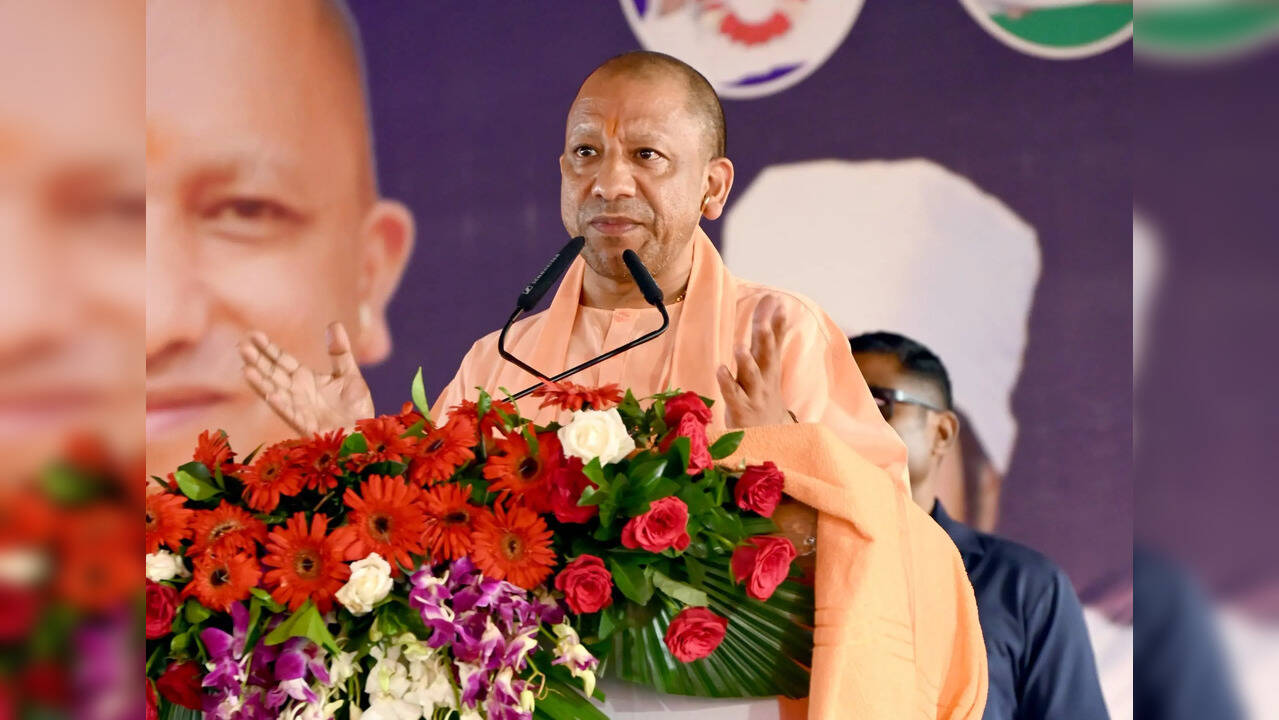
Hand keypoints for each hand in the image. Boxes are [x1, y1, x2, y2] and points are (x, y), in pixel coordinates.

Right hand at [238, 322, 374, 436]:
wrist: (364, 434)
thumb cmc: (355, 408)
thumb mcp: (349, 374)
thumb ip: (339, 352)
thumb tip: (334, 324)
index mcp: (304, 379)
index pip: (281, 361)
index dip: (267, 349)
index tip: (253, 334)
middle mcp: (297, 393)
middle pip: (273, 374)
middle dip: (257, 362)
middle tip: (242, 347)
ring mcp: (299, 409)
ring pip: (275, 393)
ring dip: (260, 383)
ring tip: (245, 369)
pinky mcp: (307, 426)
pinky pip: (292, 414)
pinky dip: (281, 405)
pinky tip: (270, 394)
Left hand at [716, 295, 792, 427]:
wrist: (769, 434)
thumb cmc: (764, 391)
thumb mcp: (769, 363)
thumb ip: (770, 336)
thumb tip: (774, 303)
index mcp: (770, 365)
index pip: (775, 340)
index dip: (776, 321)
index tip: (776, 300)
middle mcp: (765, 377)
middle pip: (766, 355)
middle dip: (766, 337)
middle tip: (763, 321)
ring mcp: (754, 394)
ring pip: (751, 376)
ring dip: (746, 361)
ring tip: (739, 346)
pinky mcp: (741, 409)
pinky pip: (733, 395)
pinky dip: (727, 383)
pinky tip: (720, 369)